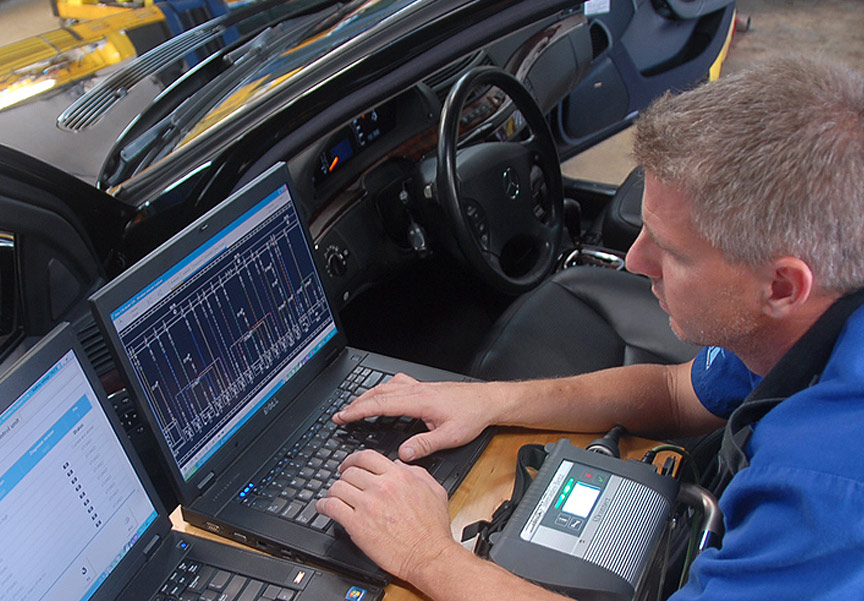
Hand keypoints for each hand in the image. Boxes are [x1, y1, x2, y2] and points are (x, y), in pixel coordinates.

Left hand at [316, 449, 457, 582]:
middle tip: (342, 484)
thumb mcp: (434, 490)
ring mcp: (367, 505)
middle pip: (350, 472)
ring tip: (332, 497)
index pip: (366, 457)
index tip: (349, 465)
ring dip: (333, 491)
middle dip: (344, 477)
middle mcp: (381, 487)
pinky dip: (323, 506)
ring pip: (337, 487)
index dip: (353, 459)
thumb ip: (416, 472)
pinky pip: (331, 507)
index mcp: (398, 476)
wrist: (429, 555)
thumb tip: (399, 464)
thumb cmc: (433, 528)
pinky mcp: (357, 525)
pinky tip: (323, 508)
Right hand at [333, 373, 501, 459]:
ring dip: (368, 395)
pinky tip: (383, 394)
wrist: (488, 401)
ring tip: (355, 405)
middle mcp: (417, 390)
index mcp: (419, 402)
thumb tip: (402, 454)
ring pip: (386, 386)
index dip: (358, 411)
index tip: (343, 417)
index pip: (381, 405)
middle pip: (378, 393)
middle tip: (341, 414)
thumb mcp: (450, 436)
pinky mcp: (425, 387)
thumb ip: (424, 445)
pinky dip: (384, 389)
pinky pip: (397, 383)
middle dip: (356, 403)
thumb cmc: (472, 416)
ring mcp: (420, 386)